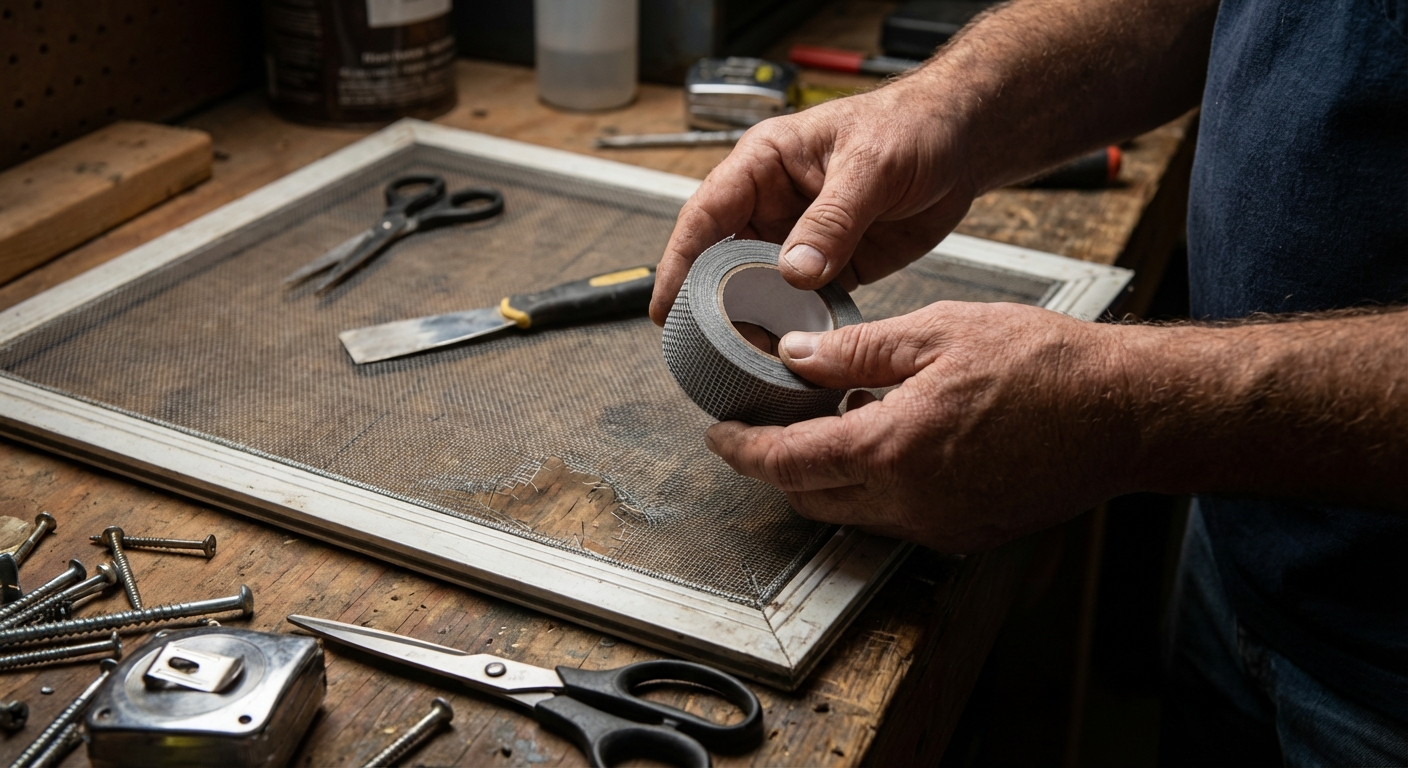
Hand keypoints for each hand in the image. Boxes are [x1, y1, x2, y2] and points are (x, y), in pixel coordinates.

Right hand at [649, 77, 979, 324]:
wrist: (962, 141)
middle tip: (700, 350)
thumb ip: (833, 218)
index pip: (706, 216)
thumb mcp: (870, 166)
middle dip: (711, 304)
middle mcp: (774, 203)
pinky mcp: (833, 266)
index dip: (679, 262)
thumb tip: (795, 270)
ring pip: (761, 288)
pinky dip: (797, 328)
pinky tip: (791, 355)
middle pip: (724, 261)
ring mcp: (801, 238)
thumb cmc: (911, 127)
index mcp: (765, 165)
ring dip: (754, 322)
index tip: (663, 306)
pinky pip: (804, 303)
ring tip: (742, 362)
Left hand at [704, 302, 1137, 552]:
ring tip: (833, 422)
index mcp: (895, 449)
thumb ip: (857, 350)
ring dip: (827, 475)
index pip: (788, 464)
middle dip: (777, 465)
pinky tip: (891, 442)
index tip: (721, 434)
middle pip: (811, 497)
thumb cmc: (1046, 366)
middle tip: (767, 424)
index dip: (743, 450)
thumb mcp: (940, 333)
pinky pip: (897, 517)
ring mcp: (941, 526)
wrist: (1126, 414)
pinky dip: (875, 486)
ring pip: (853, 511)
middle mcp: (912, 502)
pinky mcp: (967, 534)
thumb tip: (797, 356)